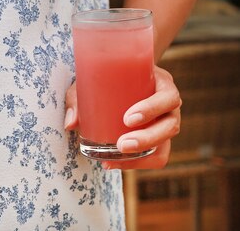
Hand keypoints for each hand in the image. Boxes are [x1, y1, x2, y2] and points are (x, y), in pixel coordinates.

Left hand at [64, 66, 180, 169]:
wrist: (118, 76)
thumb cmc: (108, 77)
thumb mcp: (92, 79)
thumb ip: (78, 98)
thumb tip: (70, 124)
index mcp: (161, 84)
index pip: (168, 97)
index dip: (152, 109)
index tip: (127, 119)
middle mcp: (169, 106)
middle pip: (170, 126)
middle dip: (147, 139)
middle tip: (121, 144)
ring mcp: (165, 124)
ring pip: (165, 146)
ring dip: (142, 157)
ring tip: (113, 160)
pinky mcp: (158, 139)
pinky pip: (155, 157)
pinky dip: (136, 164)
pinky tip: (113, 164)